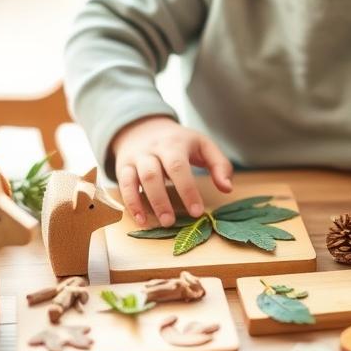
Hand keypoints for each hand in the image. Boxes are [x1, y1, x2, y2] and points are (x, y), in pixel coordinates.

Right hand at [112, 115, 232, 227]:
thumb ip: (219, 164)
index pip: (178, 167)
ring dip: (144, 203)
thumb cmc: (179, 141)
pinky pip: (123, 185)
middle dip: (161, 200)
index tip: (196, 212)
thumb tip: (227, 188)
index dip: (187, 190)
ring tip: (158, 224)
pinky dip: (130, 203)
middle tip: (171, 223)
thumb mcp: (202, 145)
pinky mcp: (122, 167)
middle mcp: (152, 150)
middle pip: (153, 174)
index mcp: (174, 144)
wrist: (144, 126)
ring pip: (135, 179)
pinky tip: (140, 220)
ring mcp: (135, 158)